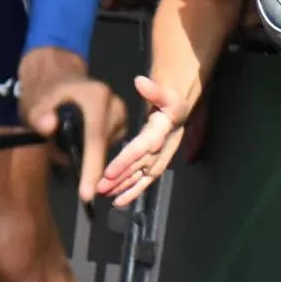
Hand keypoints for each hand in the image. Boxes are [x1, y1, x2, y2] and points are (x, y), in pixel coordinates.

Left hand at [20, 44, 118, 201]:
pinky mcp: (121, 122)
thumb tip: (47, 127)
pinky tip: (86, 164)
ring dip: (94, 165)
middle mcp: (115, 106)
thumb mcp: (35, 101)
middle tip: (81, 194)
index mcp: (97, 98)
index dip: (92, 169)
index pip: (95, 139)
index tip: (87, 195)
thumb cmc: (44, 90)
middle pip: (105, 148)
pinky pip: (109, 146)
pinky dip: (97, 157)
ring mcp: (121, 114)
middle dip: (93, 173)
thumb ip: (38, 115)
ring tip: (78, 173)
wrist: (57, 75)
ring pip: (108, 150)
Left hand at [99, 65, 196, 205]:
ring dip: (124, 187)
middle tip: (100, 187)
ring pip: (143, 176)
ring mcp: (162, 157)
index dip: (127, 159)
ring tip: (104, 195)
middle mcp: (165, 147)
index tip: (108, 172)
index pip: (144, 146)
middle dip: (122, 178)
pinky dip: (132, 191)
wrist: (180, 110)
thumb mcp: (165, 92)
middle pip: (142, 166)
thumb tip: (140, 81)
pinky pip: (145, 180)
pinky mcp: (157, 164)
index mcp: (165, 129)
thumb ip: (154, 89)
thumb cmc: (169, 100)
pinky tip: (117, 200)